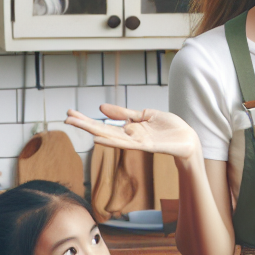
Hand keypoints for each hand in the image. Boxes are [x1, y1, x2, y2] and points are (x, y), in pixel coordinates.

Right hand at [66, 104, 201, 159]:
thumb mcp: (145, 115)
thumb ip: (124, 113)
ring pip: (111, 137)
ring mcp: (137, 142)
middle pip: (103, 131)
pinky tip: (97, 139)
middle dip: (84, 124)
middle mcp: (130, 137)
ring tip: (76, 124)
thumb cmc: (170, 127)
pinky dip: (111, 142)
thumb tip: (101, 108)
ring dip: (92, 131)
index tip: (70, 113)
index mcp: (129, 129)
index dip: (87, 119)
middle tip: (65, 117)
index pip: (104, 124)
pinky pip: (126, 144)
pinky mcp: (147, 145)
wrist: (188, 138)